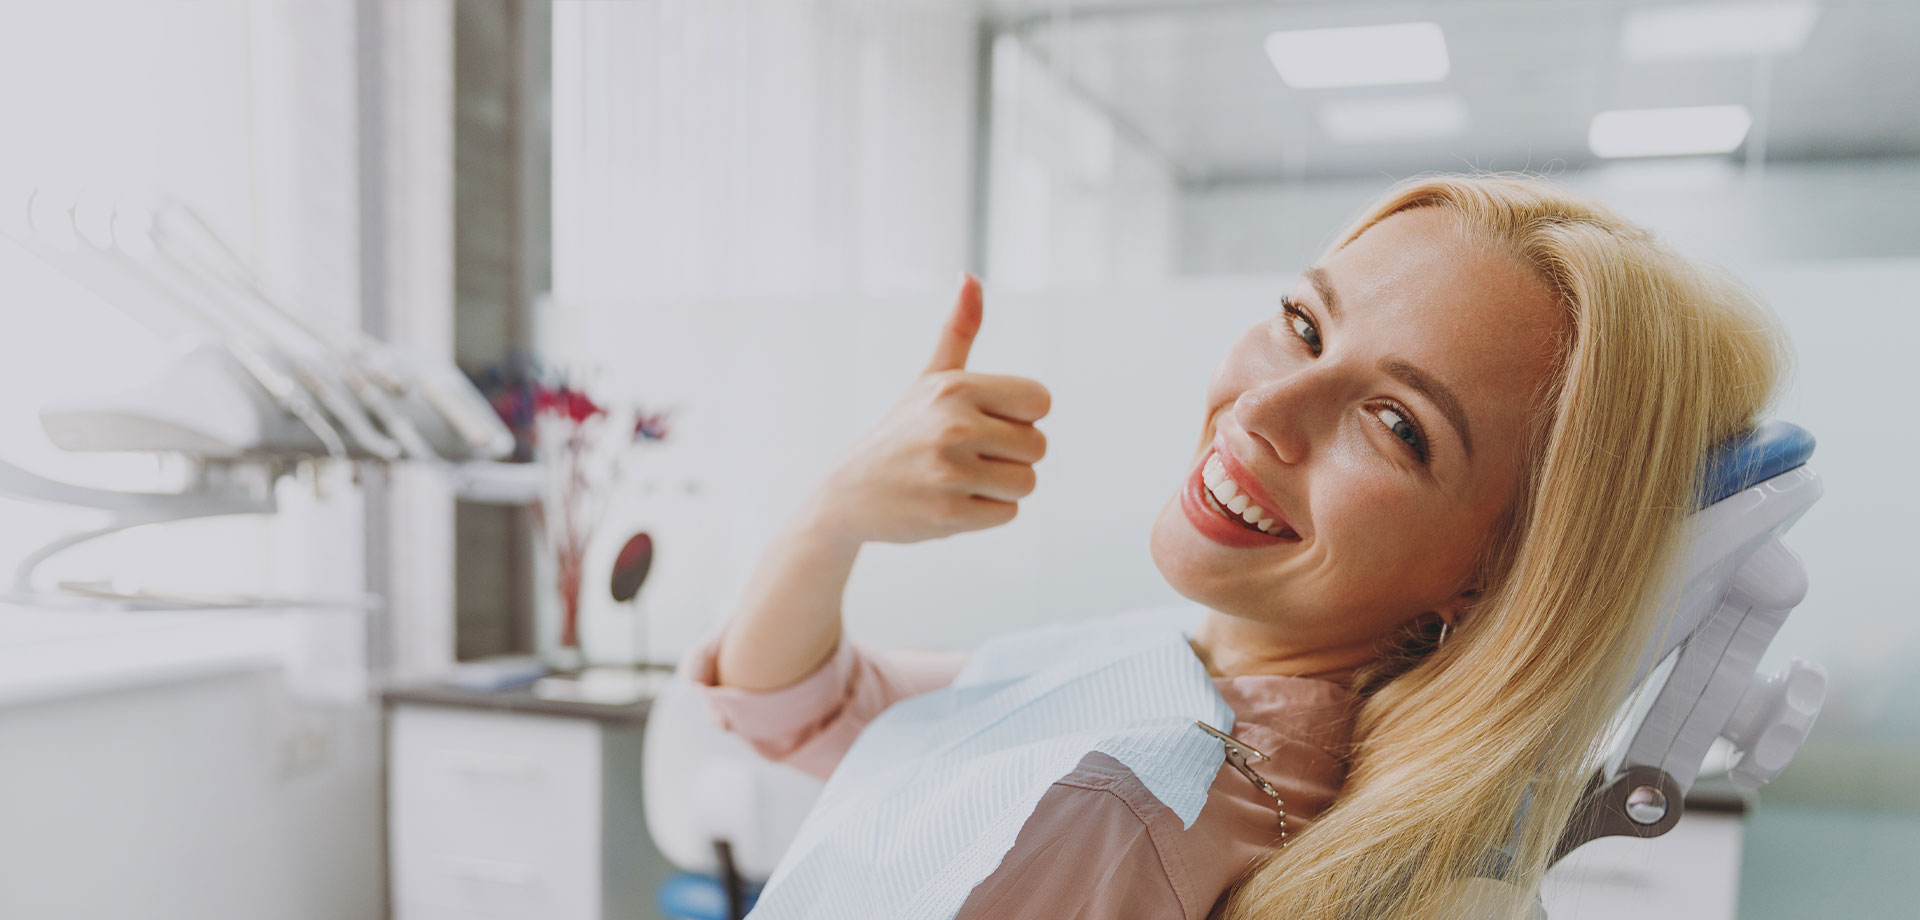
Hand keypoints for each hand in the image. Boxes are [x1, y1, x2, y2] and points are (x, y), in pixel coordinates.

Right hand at [803, 274, 1050, 544]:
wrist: (849, 494)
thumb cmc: (903, 432)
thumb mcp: (930, 380)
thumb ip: (957, 330)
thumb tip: (971, 276)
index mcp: (955, 388)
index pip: (1040, 401)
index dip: (1020, 416)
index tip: (986, 421)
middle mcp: (954, 427)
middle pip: (1038, 447)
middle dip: (1010, 455)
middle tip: (968, 456)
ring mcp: (950, 473)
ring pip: (1026, 483)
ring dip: (1000, 486)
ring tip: (960, 478)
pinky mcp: (949, 514)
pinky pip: (1008, 513)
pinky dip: (986, 512)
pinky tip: (951, 501)